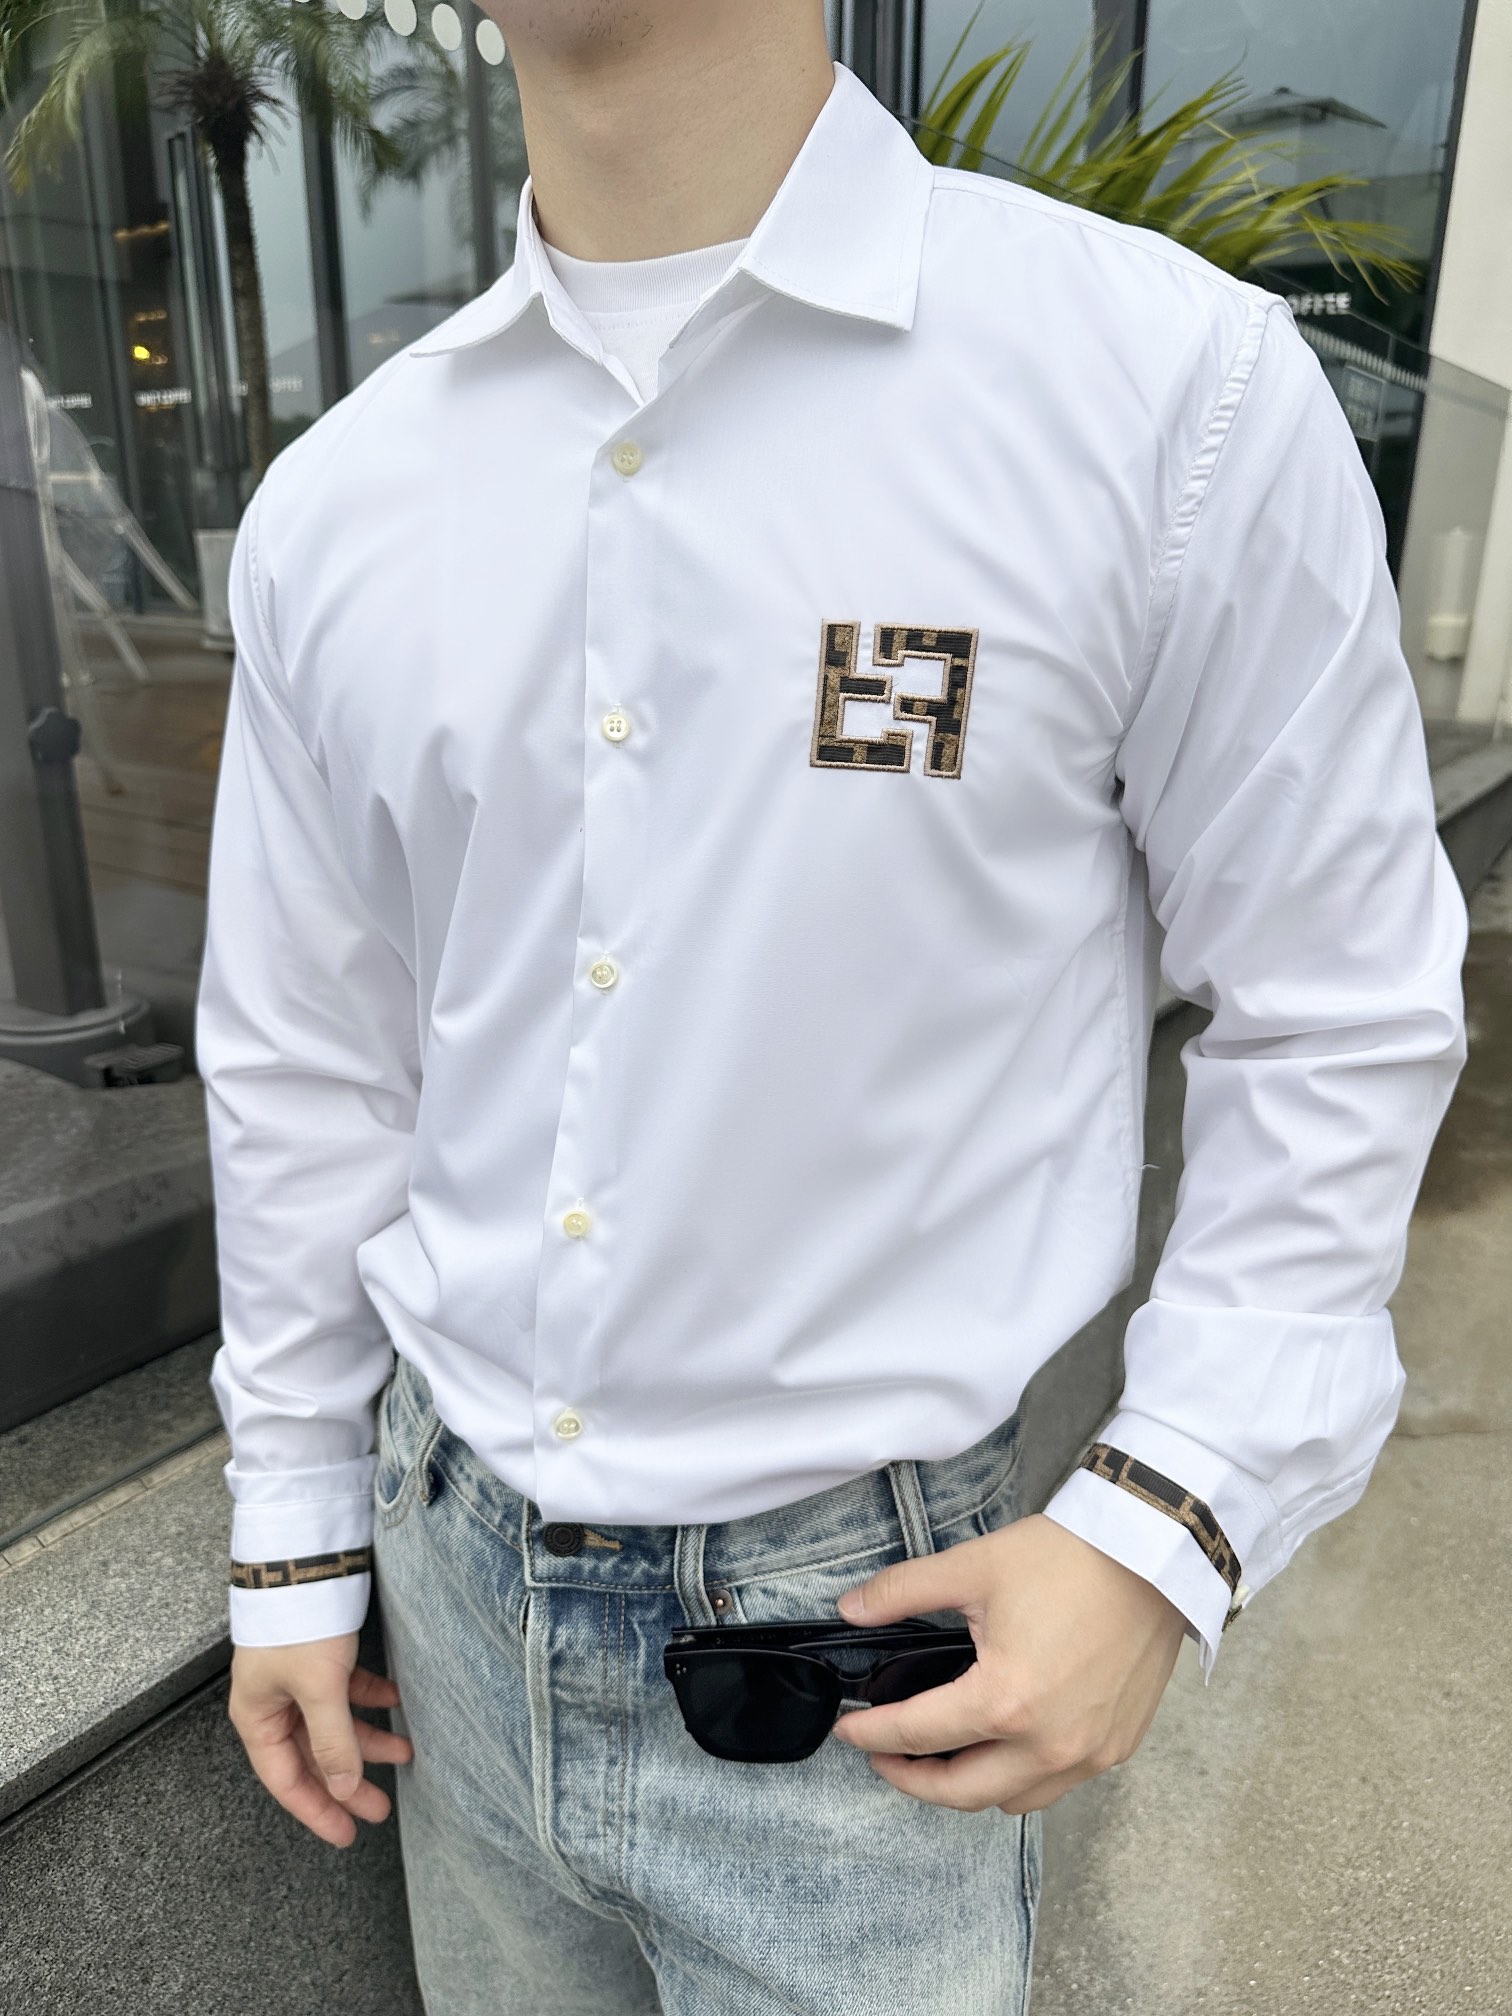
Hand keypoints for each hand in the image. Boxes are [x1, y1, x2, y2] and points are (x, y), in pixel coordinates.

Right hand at [228, 1633, 414, 1847]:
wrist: (305, 1558)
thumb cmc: (298, 1623)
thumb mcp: (318, 1689)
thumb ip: (332, 1743)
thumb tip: (343, 1790)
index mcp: (257, 1718)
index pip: (287, 1781)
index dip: (318, 1810)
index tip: (347, 1835)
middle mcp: (273, 1703)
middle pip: (313, 1757)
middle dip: (348, 1781)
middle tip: (382, 1806)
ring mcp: (297, 1679)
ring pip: (334, 1725)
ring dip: (368, 1739)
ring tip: (406, 1751)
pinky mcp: (319, 1654)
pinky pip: (346, 1690)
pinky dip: (370, 1698)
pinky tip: (396, 1701)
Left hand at [831, 1513, 1185, 1812]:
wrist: (1153, 1555)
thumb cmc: (1069, 1558)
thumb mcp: (973, 1566)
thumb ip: (902, 1592)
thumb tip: (851, 1608)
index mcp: (1005, 1702)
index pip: (918, 1735)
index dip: (872, 1736)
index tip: (848, 1733)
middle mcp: (1048, 1744)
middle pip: (961, 1793)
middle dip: (911, 1780)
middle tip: (884, 1757)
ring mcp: (1088, 1753)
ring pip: (1011, 1800)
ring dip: (967, 1787)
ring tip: (941, 1754)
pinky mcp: (1117, 1746)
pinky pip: (1055, 1786)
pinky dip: (1019, 1779)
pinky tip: (1002, 1746)